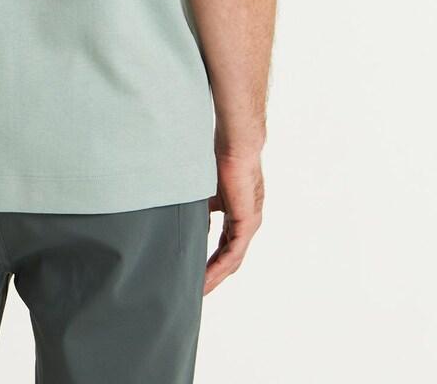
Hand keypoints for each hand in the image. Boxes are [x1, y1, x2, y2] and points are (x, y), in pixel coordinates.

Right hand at [203, 149, 263, 294]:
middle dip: (212, 275)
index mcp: (236, 213)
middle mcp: (245, 222)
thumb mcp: (206, 191)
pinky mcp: (247, 223)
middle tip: (196, 290)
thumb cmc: (219, 159)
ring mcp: (248, 224)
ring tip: (199, 291)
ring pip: (232, 259)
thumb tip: (188, 225)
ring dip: (215, 276)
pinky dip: (219, 267)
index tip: (194, 273)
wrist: (235, 144)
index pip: (224, 245)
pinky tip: (206, 278)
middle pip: (229, 258)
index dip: (210, 260)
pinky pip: (233, 253)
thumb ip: (201, 210)